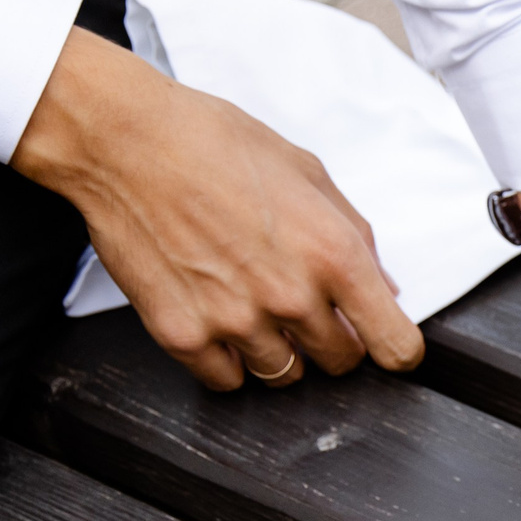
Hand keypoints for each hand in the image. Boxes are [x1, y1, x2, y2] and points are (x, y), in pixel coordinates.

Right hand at [12, 28, 423, 390]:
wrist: (125, 141)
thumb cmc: (215, 143)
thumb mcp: (307, 172)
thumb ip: (354, 234)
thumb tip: (385, 288)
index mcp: (333, 254)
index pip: (394, 345)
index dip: (395, 348)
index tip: (384, 343)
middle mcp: (291, 296)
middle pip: (341, 362)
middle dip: (333, 338)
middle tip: (305, 304)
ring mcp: (235, 322)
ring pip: (285, 375)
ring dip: (279, 348)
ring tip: (252, 300)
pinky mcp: (184, 336)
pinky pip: (227, 380)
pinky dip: (227, 359)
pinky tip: (217, 317)